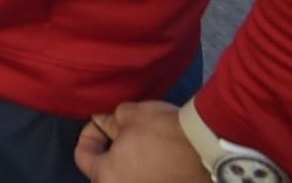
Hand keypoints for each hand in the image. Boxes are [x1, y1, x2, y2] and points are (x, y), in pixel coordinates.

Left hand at [74, 102, 208, 181]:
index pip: (83, 158)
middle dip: (109, 154)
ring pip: (129, 179)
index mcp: (106, 177)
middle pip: (105, 174)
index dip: (89, 136)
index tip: (100, 122)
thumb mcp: (130, 115)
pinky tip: (159, 160)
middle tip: (121, 134)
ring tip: (142, 147)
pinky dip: (149, 174)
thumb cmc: (164, 131)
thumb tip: (102, 122)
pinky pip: (150, 180)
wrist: (208, 150)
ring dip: (130, 167)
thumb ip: (110, 122)